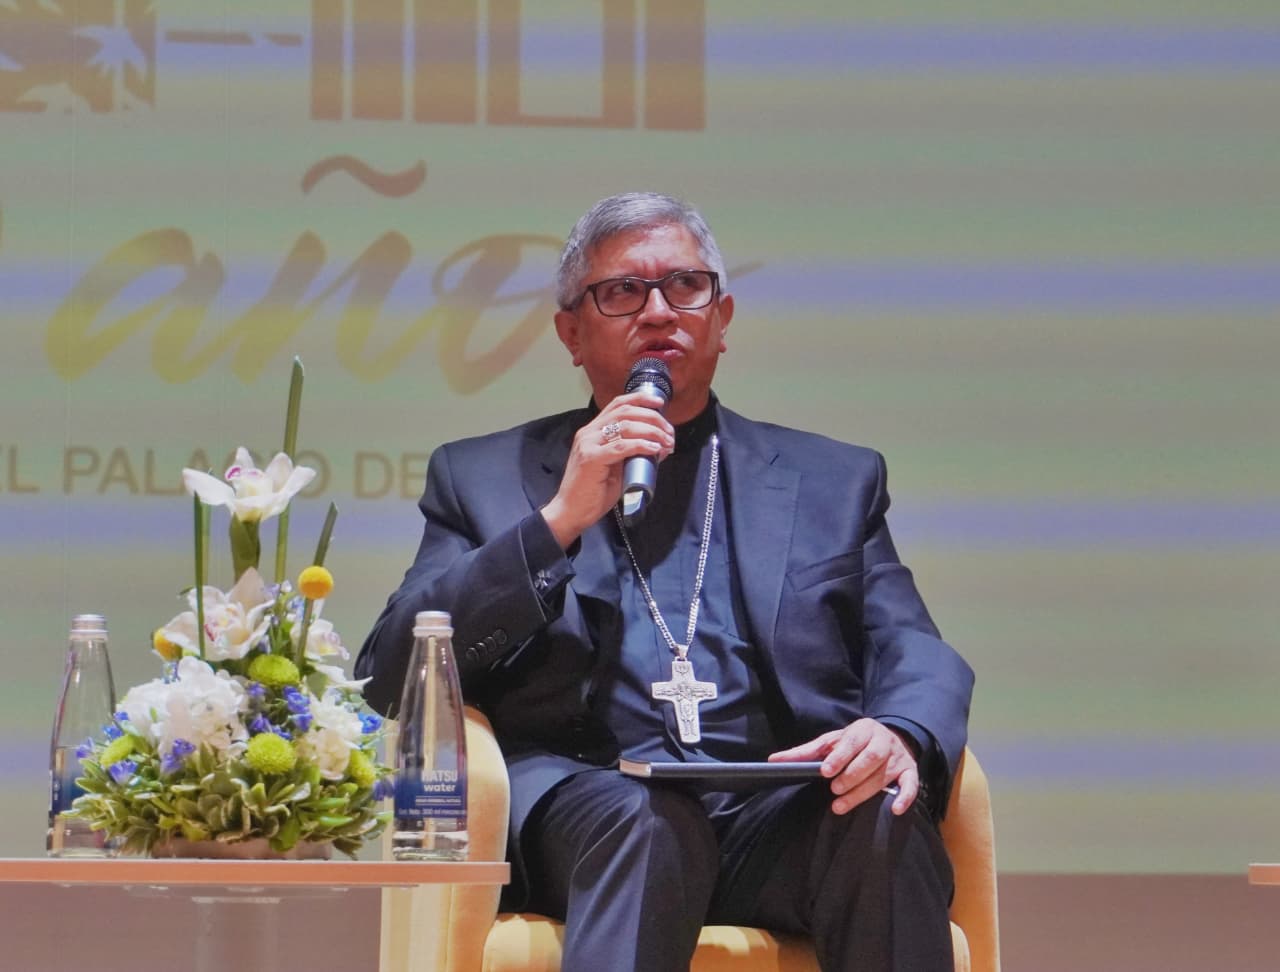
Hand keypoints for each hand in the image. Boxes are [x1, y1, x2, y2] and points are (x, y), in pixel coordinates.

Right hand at [541, 392, 674, 548]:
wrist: (570, 512)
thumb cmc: (592, 493)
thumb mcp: (613, 466)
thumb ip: (627, 453)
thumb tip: (654, 446)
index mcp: (592, 431)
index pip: (617, 405)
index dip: (640, 399)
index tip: (659, 403)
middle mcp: (588, 433)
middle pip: (625, 412)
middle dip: (653, 418)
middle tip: (669, 432)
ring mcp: (588, 444)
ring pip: (626, 426)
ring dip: (652, 432)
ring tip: (666, 442)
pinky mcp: (591, 459)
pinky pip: (622, 447)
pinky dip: (641, 445)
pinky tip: (654, 449)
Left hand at [768, 718, 917, 815]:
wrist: (889, 737)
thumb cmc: (853, 743)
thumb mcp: (831, 742)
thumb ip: (805, 752)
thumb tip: (773, 760)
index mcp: (862, 729)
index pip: (851, 741)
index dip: (840, 756)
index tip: (825, 771)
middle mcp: (883, 741)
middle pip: (870, 757)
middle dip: (852, 775)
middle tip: (834, 789)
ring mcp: (898, 757)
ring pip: (884, 774)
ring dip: (864, 791)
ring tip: (842, 805)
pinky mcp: (910, 772)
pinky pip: (911, 784)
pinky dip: (905, 797)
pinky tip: (894, 810)